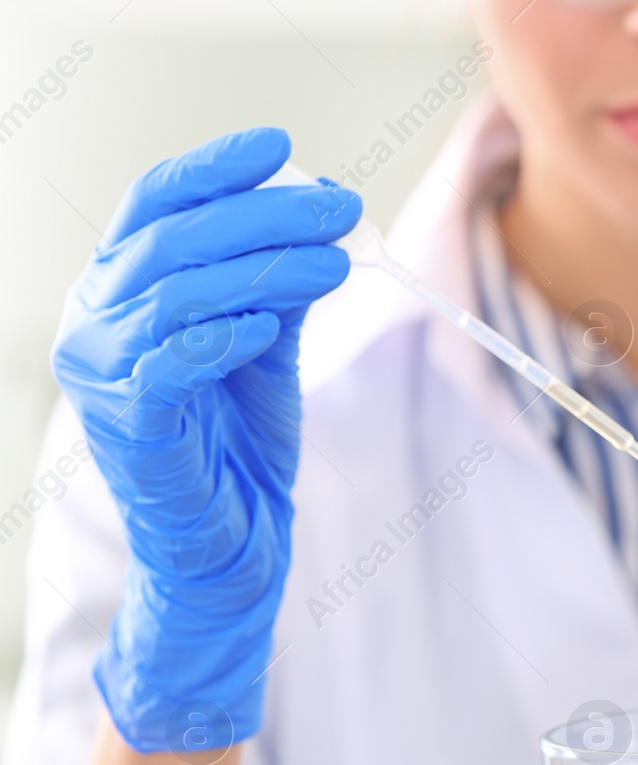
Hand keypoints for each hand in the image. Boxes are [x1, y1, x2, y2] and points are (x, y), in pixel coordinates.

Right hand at [50, 128, 360, 752]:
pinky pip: (167, 366)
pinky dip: (218, 336)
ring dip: (261, 269)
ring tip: (335, 261)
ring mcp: (105, 376)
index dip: (216, 169)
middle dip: (262, 215)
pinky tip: (267, 323)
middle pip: (172, 239)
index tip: (284, 147)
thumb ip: (278, 285)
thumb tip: (321, 218)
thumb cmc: (240, 443)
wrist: (232, 544)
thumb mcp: (266, 345)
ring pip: (175, 294)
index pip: (156, 203)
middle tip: (341, 209)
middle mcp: (96, 320)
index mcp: (123, 289)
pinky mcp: (131, 428)